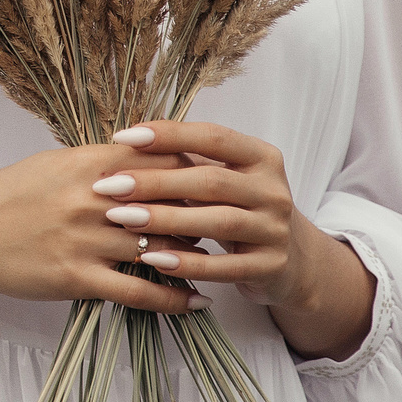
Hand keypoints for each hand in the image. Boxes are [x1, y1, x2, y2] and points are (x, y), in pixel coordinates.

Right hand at [0, 142, 203, 352]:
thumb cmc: (10, 196)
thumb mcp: (55, 165)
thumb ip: (101, 163)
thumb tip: (147, 157)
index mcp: (87, 163)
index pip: (161, 161)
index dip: (196, 172)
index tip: (219, 184)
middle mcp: (90, 199)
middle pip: (169, 205)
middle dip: (204, 218)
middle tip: (232, 228)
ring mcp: (83, 240)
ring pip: (160, 249)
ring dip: (196, 261)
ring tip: (223, 268)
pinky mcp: (75, 278)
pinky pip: (138, 292)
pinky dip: (172, 299)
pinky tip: (194, 303)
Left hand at [95, 121, 376, 361]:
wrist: (292, 259)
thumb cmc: (239, 208)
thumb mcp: (224, 178)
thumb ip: (187, 161)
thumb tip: (124, 145)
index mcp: (262, 157)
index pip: (213, 137)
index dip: (168, 134)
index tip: (122, 137)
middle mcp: (274, 191)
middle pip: (210, 182)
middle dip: (155, 183)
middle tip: (109, 187)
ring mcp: (276, 230)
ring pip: (217, 222)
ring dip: (166, 221)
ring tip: (122, 219)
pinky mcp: (272, 267)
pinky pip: (225, 266)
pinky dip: (187, 263)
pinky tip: (152, 259)